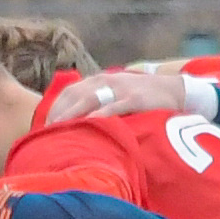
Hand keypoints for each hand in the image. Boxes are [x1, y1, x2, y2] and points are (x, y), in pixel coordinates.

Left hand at [46, 62, 199, 121]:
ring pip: (88, 100)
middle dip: (57, 116)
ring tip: (58, 135)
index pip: (68, 93)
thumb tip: (76, 128)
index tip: (42, 130)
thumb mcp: (117, 96)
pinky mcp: (135, 98)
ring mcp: (120, 88)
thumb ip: (98, 105)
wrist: (177, 89)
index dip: (54, 110)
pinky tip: (88, 129)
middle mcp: (105, 80)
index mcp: (98, 80)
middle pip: (73, 96)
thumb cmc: (143, 99)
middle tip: (45, 138)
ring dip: (71, 117)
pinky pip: (112, 108)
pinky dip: (99, 117)